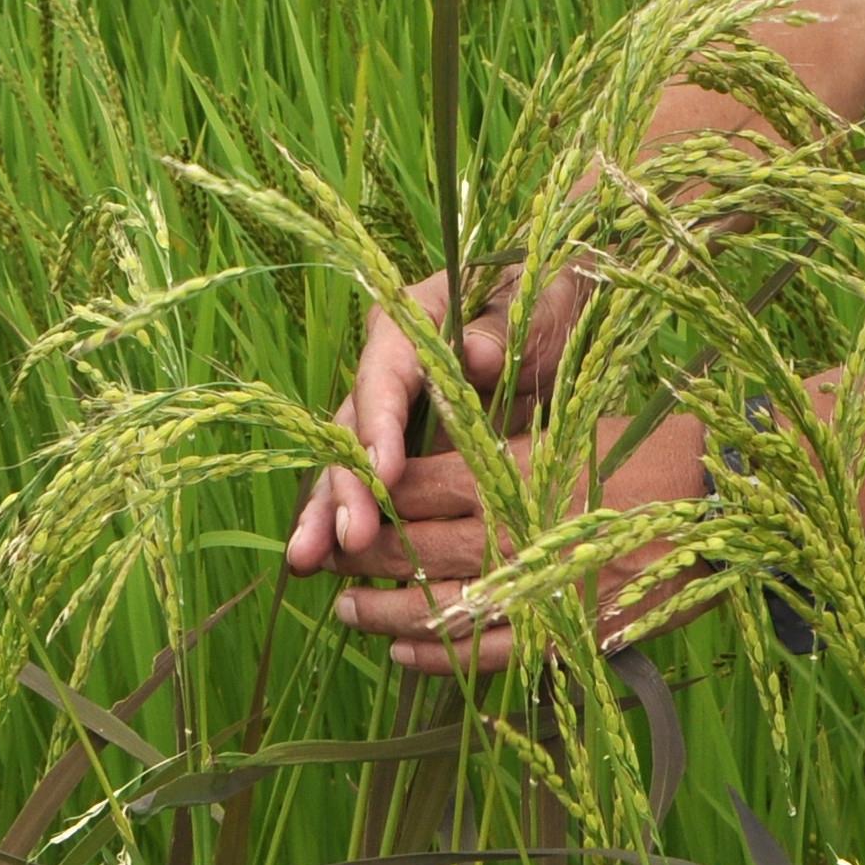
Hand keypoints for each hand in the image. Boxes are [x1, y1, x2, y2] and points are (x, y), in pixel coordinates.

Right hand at [283, 268, 583, 571]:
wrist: (556, 315)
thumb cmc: (544, 300)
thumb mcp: (537, 306)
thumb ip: (505, 330)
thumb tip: (474, 355)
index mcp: (410, 323)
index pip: (383, 374)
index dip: (378, 424)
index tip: (382, 472)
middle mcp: (388, 369)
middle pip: (353, 428)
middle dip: (346, 486)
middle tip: (347, 540)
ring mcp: (393, 413)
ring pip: (350, 465)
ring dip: (329, 514)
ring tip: (308, 562)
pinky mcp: (408, 450)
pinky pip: (376, 489)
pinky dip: (356, 524)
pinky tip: (331, 564)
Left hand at [305, 408, 710, 677]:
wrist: (731, 499)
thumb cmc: (647, 452)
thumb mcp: (568, 430)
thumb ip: (500, 450)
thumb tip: (427, 462)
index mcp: (519, 473)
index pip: (419, 486)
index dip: (370, 498)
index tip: (338, 502)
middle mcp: (522, 531)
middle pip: (419, 546)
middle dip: (365, 555)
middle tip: (326, 560)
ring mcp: (546, 589)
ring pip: (443, 607)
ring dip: (386, 610)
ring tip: (348, 609)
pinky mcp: (572, 633)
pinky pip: (490, 654)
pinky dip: (438, 655)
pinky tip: (402, 651)